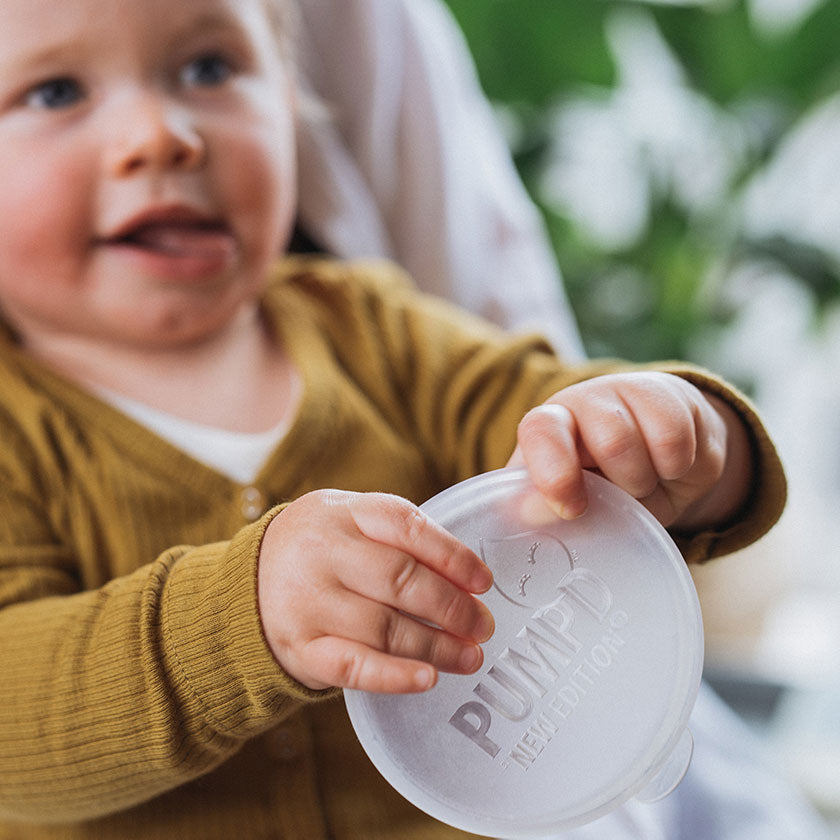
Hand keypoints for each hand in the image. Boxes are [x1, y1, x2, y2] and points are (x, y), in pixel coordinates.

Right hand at [257, 490, 494, 693]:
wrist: (248, 586)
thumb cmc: (320, 551)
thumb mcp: (350, 522)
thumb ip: (400, 539)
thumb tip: (469, 581)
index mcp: (342, 512)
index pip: (407, 527)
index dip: (453, 556)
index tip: (483, 582)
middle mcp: (321, 553)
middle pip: (400, 580)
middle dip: (452, 608)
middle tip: (482, 626)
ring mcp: (307, 602)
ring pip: (384, 627)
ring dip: (436, 646)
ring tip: (469, 656)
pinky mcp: (300, 648)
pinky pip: (353, 666)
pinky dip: (395, 675)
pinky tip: (427, 678)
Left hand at [509, 372, 750, 529]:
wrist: (659, 461)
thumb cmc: (604, 486)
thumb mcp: (573, 503)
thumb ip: (546, 508)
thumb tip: (531, 514)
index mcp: (547, 426)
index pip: (540, 430)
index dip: (557, 473)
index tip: (573, 510)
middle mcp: (583, 400)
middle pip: (612, 442)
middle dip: (626, 485)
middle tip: (622, 492)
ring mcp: (626, 390)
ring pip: (645, 440)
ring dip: (648, 478)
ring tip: (643, 478)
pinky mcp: (669, 393)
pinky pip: (676, 439)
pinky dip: (676, 467)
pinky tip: (667, 465)